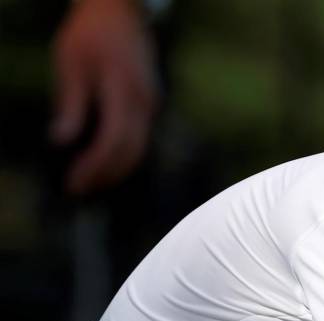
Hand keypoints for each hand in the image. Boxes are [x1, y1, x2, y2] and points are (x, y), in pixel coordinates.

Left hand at [50, 0, 158, 194]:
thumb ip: (70, 105)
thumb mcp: (71, 65)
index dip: (93, 167)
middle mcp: (144, 103)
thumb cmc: (91, 35)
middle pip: (130, 153)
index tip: (72, 182)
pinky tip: (104, 161)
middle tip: (78, 189)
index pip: (113, 141)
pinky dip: (123, 155)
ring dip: (116, 170)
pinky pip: (141, 138)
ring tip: (90, 181)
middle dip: (105, 176)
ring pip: (139, 150)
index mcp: (123, 91)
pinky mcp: (151, 105)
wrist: (120, 12)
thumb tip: (61, 142)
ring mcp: (152, 104)